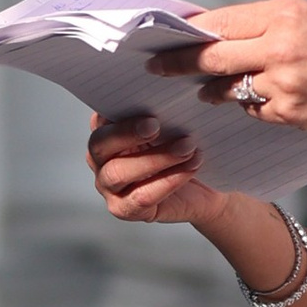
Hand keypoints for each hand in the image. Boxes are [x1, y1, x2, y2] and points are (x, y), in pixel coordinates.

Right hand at [87, 112, 225, 229]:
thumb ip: (160, 113)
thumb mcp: (173, 125)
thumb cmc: (185, 147)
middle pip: (99, 145)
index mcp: (107, 131)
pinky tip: (190, 168)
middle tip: (156, 125)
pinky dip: (168, 181)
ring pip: (119, 172)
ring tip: (187, 147)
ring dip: (156, 158)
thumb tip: (161, 97)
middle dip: (127, 133)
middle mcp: (100, 158)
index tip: (143, 106)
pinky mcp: (124, 209)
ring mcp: (109, 187)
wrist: (206, 187)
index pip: (99, 118)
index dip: (116, 112)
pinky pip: (140, 197)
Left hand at [159, 0, 306, 130]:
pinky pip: (254, 109)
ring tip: (207, 85)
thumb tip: (215, 29)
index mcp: (286, 16)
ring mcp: (285, 87)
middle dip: (180, 64)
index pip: (221, 23)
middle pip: (213, 59)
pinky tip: (264, 94)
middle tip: (157, 67)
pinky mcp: (291, 115)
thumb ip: (264, 21)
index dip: (189, 31)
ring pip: (229, 89)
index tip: (166, 35)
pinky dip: (250, 102)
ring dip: (215, 87)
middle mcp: (282, 51)